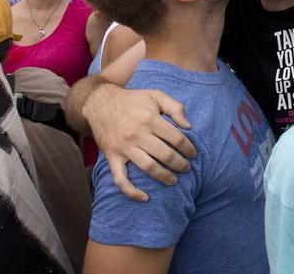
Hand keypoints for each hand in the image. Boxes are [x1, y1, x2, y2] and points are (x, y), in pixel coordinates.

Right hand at [82, 83, 196, 201]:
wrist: (100, 103)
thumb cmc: (132, 100)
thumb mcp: (156, 95)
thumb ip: (175, 107)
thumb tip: (189, 126)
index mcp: (150, 119)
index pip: (176, 138)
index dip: (188, 148)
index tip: (193, 154)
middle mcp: (137, 134)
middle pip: (165, 155)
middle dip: (180, 164)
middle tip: (186, 168)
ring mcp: (124, 147)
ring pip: (148, 167)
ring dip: (164, 176)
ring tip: (174, 180)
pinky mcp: (112, 157)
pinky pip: (120, 179)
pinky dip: (132, 191)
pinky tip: (145, 198)